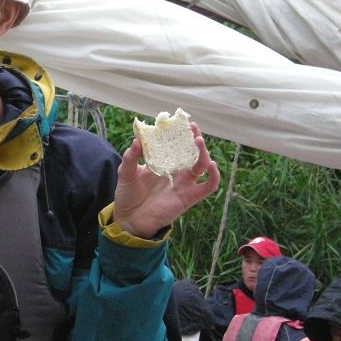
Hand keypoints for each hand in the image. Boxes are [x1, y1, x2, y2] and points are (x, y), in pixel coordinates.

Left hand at [113, 122, 219, 238]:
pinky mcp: (190, 197)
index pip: (175, 145)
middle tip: (192, 127)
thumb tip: (137, 140)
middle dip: (194, 138)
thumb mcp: (126, 172)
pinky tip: (211, 165)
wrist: (129, 218)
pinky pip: (208, 186)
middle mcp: (176, 171)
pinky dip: (214, 176)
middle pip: (192, 152)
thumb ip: (131, 156)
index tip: (179, 122)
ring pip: (202, 165)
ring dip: (204, 152)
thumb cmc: (128, 194)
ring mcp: (184, 183)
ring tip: (198, 140)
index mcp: (162, 162)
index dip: (180, 134)